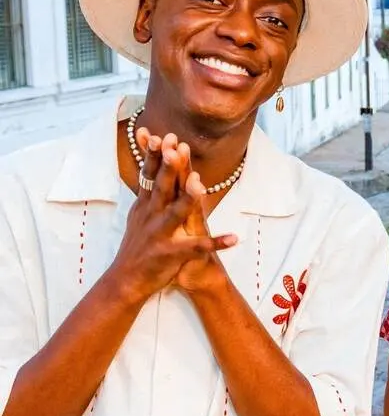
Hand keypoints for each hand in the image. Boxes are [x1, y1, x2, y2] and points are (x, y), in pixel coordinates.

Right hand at [107, 130, 236, 304]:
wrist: (127, 281)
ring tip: (200, 184)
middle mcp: (151, 216)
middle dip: (170, 167)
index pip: (150, 176)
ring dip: (188, 199)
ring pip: (176, 214)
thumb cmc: (139, 244)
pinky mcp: (172, 254)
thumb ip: (148, 189)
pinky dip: (216, 244)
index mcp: (146, 206)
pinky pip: (198, 248)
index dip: (156, 155)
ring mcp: (161, 235)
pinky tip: (234, 238)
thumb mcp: (140, 214)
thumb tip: (151, 163)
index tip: (164, 134)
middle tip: (178, 145)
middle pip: (162, 187)